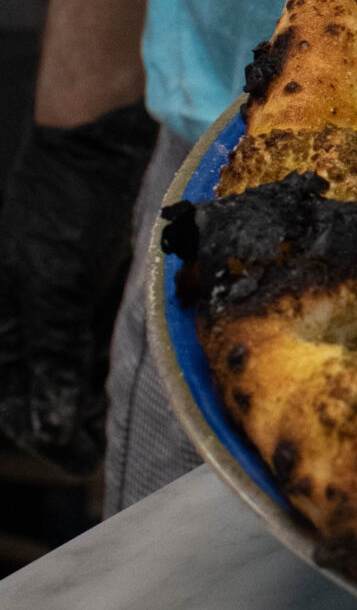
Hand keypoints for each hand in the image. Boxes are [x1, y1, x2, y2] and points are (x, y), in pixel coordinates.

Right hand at [0, 102, 158, 478]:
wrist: (91, 149)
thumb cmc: (62, 207)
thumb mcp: (57, 287)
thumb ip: (52, 354)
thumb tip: (49, 420)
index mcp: (0, 320)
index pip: (12, 399)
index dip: (41, 433)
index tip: (75, 459)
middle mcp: (13, 314)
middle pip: (27, 388)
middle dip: (55, 423)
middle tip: (87, 452)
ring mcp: (39, 301)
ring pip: (50, 369)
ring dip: (69, 401)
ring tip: (93, 430)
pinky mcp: (67, 288)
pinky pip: (68, 342)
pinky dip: (80, 368)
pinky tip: (94, 389)